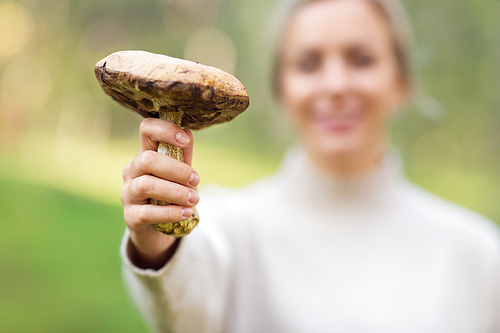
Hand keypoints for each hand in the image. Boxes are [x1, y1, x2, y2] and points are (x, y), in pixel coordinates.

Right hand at [121, 118, 199, 268]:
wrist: (159, 230)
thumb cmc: (170, 196)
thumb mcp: (179, 174)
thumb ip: (183, 156)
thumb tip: (187, 132)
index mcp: (145, 155)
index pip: (146, 130)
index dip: (165, 130)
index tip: (185, 140)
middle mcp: (132, 172)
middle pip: (147, 159)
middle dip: (176, 169)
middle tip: (196, 180)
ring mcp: (128, 194)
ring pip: (146, 185)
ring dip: (175, 192)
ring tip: (194, 199)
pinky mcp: (131, 217)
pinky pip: (147, 213)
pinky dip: (170, 212)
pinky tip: (186, 212)